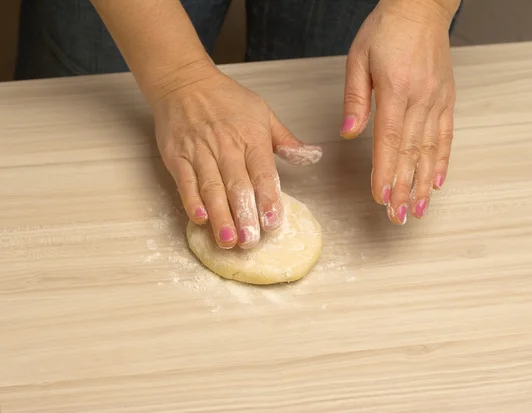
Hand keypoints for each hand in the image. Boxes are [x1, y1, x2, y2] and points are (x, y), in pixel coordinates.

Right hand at [153, 69, 321, 248]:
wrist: (184, 82)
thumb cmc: (226, 99)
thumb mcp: (262, 112)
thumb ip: (286, 139)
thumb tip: (313, 155)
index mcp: (251, 137)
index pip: (262, 172)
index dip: (268, 198)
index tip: (272, 222)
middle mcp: (225, 146)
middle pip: (236, 185)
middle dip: (244, 216)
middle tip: (250, 241)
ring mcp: (199, 152)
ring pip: (211, 188)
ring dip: (220, 216)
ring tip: (228, 240)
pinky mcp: (176, 157)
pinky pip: (185, 182)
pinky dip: (192, 201)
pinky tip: (200, 219)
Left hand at [341, 0, 458, 223]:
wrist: (420, 7)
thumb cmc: (386, 30)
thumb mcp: (358, 58)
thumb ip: (355, 99)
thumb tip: (349, 134)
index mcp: (395, 91)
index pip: (389, 141)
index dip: (385, 172)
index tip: (381, 198)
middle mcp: (421, 100)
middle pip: (411, 152)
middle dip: (404, 188)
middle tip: (398, 216)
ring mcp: (437, 101)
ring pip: (430, 150)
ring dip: (424, 183)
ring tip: (419, 209)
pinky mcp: (447, 99)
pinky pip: (446, 136)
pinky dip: (442, 161)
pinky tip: (438, 181)